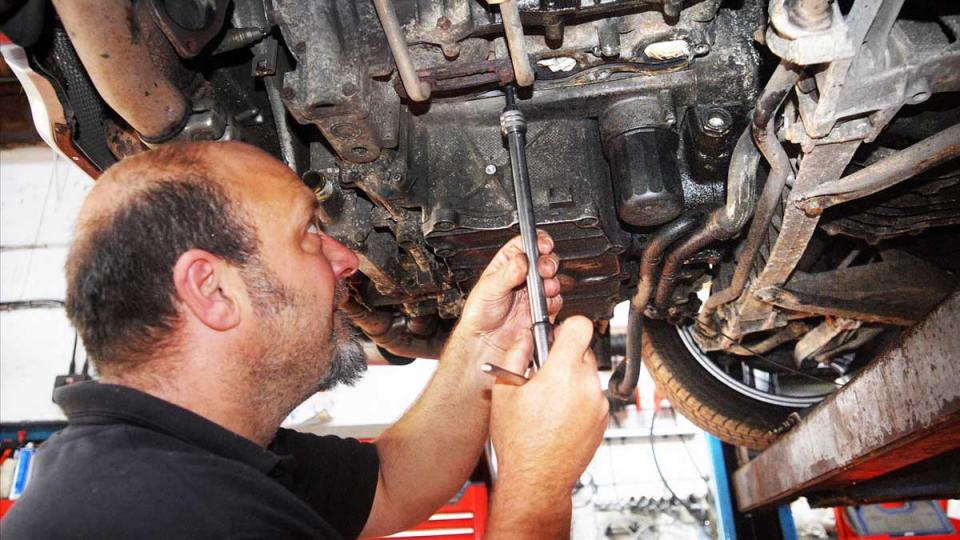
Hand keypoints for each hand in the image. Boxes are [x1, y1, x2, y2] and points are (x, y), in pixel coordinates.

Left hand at [455, 230, 561, 357]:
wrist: (486, 342)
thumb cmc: (480, 313)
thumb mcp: (489, 288)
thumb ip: (507, 274)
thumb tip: (522, 260)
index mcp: (509, 264)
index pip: (527, 245)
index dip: (538, 242)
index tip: (544, 245)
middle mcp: (524, 276)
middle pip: (545, 260)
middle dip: (549, 262)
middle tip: (544, 268)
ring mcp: (535, 292)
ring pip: (553, 279)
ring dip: (552, 282)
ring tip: (543, 288)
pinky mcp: (543, 309)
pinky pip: (556, 301)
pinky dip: (553, 301)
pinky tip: (544, 304)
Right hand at [490, 316, 607, 491]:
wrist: (537, 480)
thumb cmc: (519, 442)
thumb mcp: (504, 392)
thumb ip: (517, 356)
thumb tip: (525, 338)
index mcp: (563, 372)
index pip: (581, 326)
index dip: (567, 326)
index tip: (556, 333)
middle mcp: (587, 385)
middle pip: (583, 350)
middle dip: (564, 356)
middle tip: (543, 373)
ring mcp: (598, 404)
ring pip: (587, 374)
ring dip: (571, 379)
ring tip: (547, 400)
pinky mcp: (603, 419)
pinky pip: (592, 396)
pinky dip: (578, 398)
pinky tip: (558, 415)